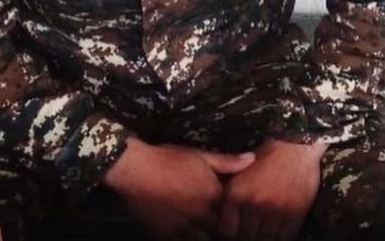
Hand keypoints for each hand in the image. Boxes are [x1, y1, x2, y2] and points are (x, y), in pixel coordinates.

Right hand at [103, 137, 254, 239]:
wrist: (135, 168)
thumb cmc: (168, 158)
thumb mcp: (198, 155)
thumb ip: (226, 161)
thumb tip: (251, 159)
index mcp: (213, 193)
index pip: (234, 210)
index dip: (235, 213)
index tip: (236, 213)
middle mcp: (202, 213)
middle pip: (221, 230)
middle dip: (223, 228)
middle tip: (221, 223)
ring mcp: (185, 227)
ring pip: (205, 240)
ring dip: (206, 235)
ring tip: (204, 229)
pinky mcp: (167, 235)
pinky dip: (188, 240)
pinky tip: (189, 235)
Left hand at [215, 138, 326, 240]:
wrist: (294, 146)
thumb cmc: (267, 155)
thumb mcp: (240, 171)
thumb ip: (231, 191)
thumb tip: (220, 212)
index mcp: (235, 192)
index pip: (227, 229)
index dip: (231, 234)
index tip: (235, 232)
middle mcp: (252, 203)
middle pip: (246, 236)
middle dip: (247, 236)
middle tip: (250, 233)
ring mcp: (274, 210)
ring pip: (266, 239)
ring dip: (265, 238)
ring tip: (263, 233)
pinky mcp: (294, 213)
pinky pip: (285, 237)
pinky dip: (281, 237)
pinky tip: (278, 233)